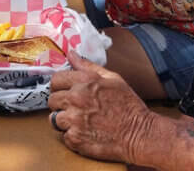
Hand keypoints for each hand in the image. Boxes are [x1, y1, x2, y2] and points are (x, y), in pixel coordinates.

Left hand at [47, 50, 153, 164]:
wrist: (141, 135)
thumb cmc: (129, 106)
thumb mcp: (113, 79)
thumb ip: (88, 66)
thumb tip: (71, 54)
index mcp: (84, 82)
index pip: (55, 80)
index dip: (60, 86)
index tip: (66, 92)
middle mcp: (76, 99)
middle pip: (52, 100)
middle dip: (61, 104)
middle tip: (75, 109)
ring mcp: (74, 120)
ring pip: (55, 119)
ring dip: (65, 121)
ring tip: (81, 122)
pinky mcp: (76, 139)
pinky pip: (64, 136)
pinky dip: (73, 137)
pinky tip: (86, 134)